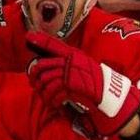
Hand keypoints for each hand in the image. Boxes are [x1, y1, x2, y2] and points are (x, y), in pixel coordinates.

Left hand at [25, 31, 139, 137]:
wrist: (110, 96)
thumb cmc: (95, 84)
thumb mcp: (81, 69)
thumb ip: (66, 65)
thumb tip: (44, 66)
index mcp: (74, 55)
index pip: (54, 44)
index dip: (41, 40)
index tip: (29, 36)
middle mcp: (72, 60)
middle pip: (42, 65)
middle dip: (35, 77)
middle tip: (36, 85)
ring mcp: (71, 72)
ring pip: (46, 80)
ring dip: (45, 92)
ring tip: (49, 98)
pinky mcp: (72, 84)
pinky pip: (54, 91)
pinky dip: (53, 100)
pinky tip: (57, 104)